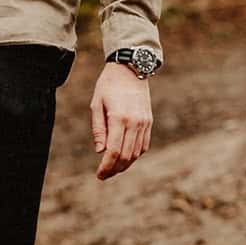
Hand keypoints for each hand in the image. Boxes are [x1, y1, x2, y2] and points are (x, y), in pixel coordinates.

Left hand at [90, 62, 152, 180]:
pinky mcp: (149, 121)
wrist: (130, 68)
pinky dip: (135, 154)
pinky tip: (125, 157)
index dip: (106, 166)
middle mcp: (134, 123)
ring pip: (137, 152)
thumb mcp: (96, 104)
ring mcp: (144, 123)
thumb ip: (98, 129)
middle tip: (104, 175)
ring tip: (112, 169)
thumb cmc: (108, 85)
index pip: (114, 151)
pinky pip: (144, 145)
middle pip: (126, 156)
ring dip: (125, 164)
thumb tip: (100, 151)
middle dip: (115, 169)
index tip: (99, 175)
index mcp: (119, 118)